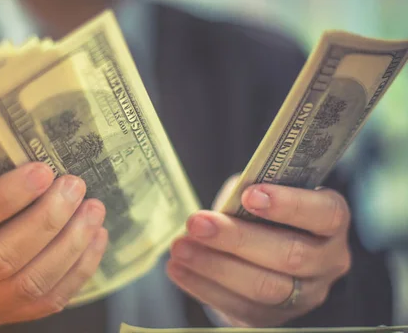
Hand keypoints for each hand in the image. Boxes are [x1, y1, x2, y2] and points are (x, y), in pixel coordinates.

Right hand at [0, 162, 107, 324]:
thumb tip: (38, 144)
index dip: (5, 198)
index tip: (43, 171)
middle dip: (47, 220)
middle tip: (75, 188)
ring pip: (27, 285)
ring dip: (70, 246)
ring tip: (93, 211)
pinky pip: (45, 303)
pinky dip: (77, 270)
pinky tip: (95, 238)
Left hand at [167, 176, 350, 326]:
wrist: (259, 248)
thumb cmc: (260, 210)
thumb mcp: (259, 190)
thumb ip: (247, 194)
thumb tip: (222, 207)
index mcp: (331, 221)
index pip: (325, 214)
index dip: (289, 205)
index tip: (249, 195)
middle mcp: (327, 262)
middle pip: (290, 256)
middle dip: (237, 239)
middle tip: (197, 223)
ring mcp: (304, 296)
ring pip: (264, 288)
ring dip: (214, 266)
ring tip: (180, 248)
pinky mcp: (274, 318)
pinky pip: (240, 308)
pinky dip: (203, 287)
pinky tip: (178, 269)